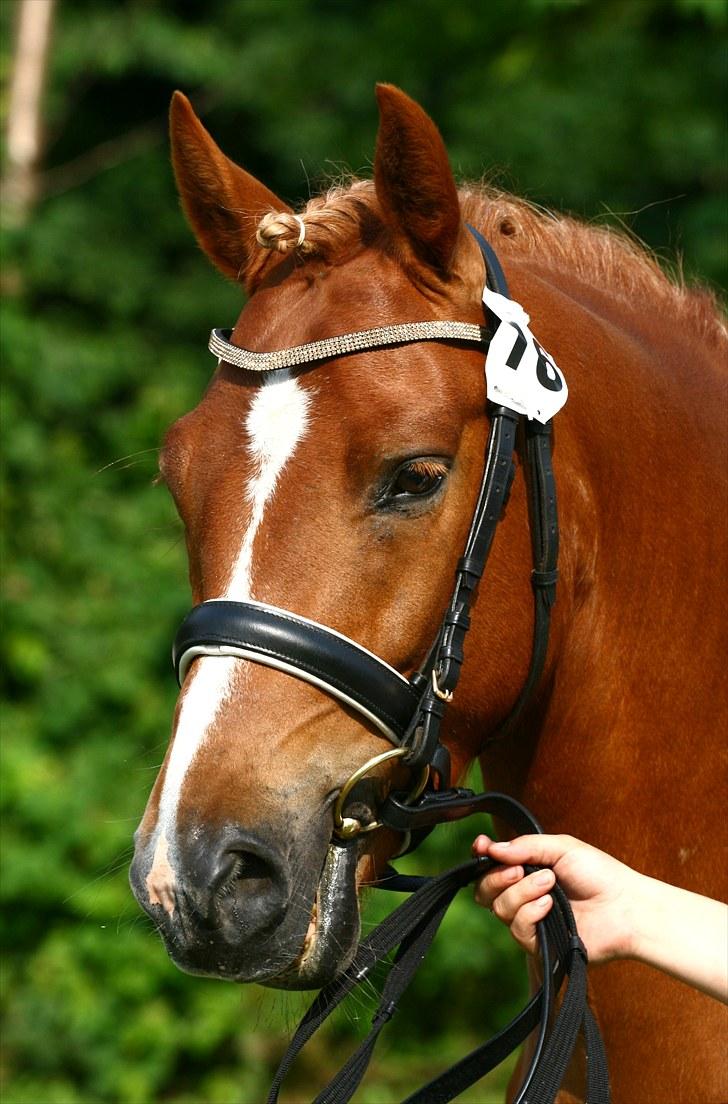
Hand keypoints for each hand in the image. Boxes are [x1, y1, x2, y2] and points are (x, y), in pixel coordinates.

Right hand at [473, 833, 637, 962]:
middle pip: (486, 890)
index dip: (482, 856)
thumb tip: (492, 848)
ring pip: (500, 908)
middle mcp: (524, 895)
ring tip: (549, 885)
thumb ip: (526, 847)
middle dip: (497, 877)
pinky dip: (531, 912)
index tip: (481, 846)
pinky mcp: (539, 944)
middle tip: (518, 870)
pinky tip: (549, 905)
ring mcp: (531, 920)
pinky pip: (517, 929)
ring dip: (522, 892)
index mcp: (527, 870)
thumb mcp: (562, 847)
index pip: (492, 866)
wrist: (625, 906)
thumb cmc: (599, 874)